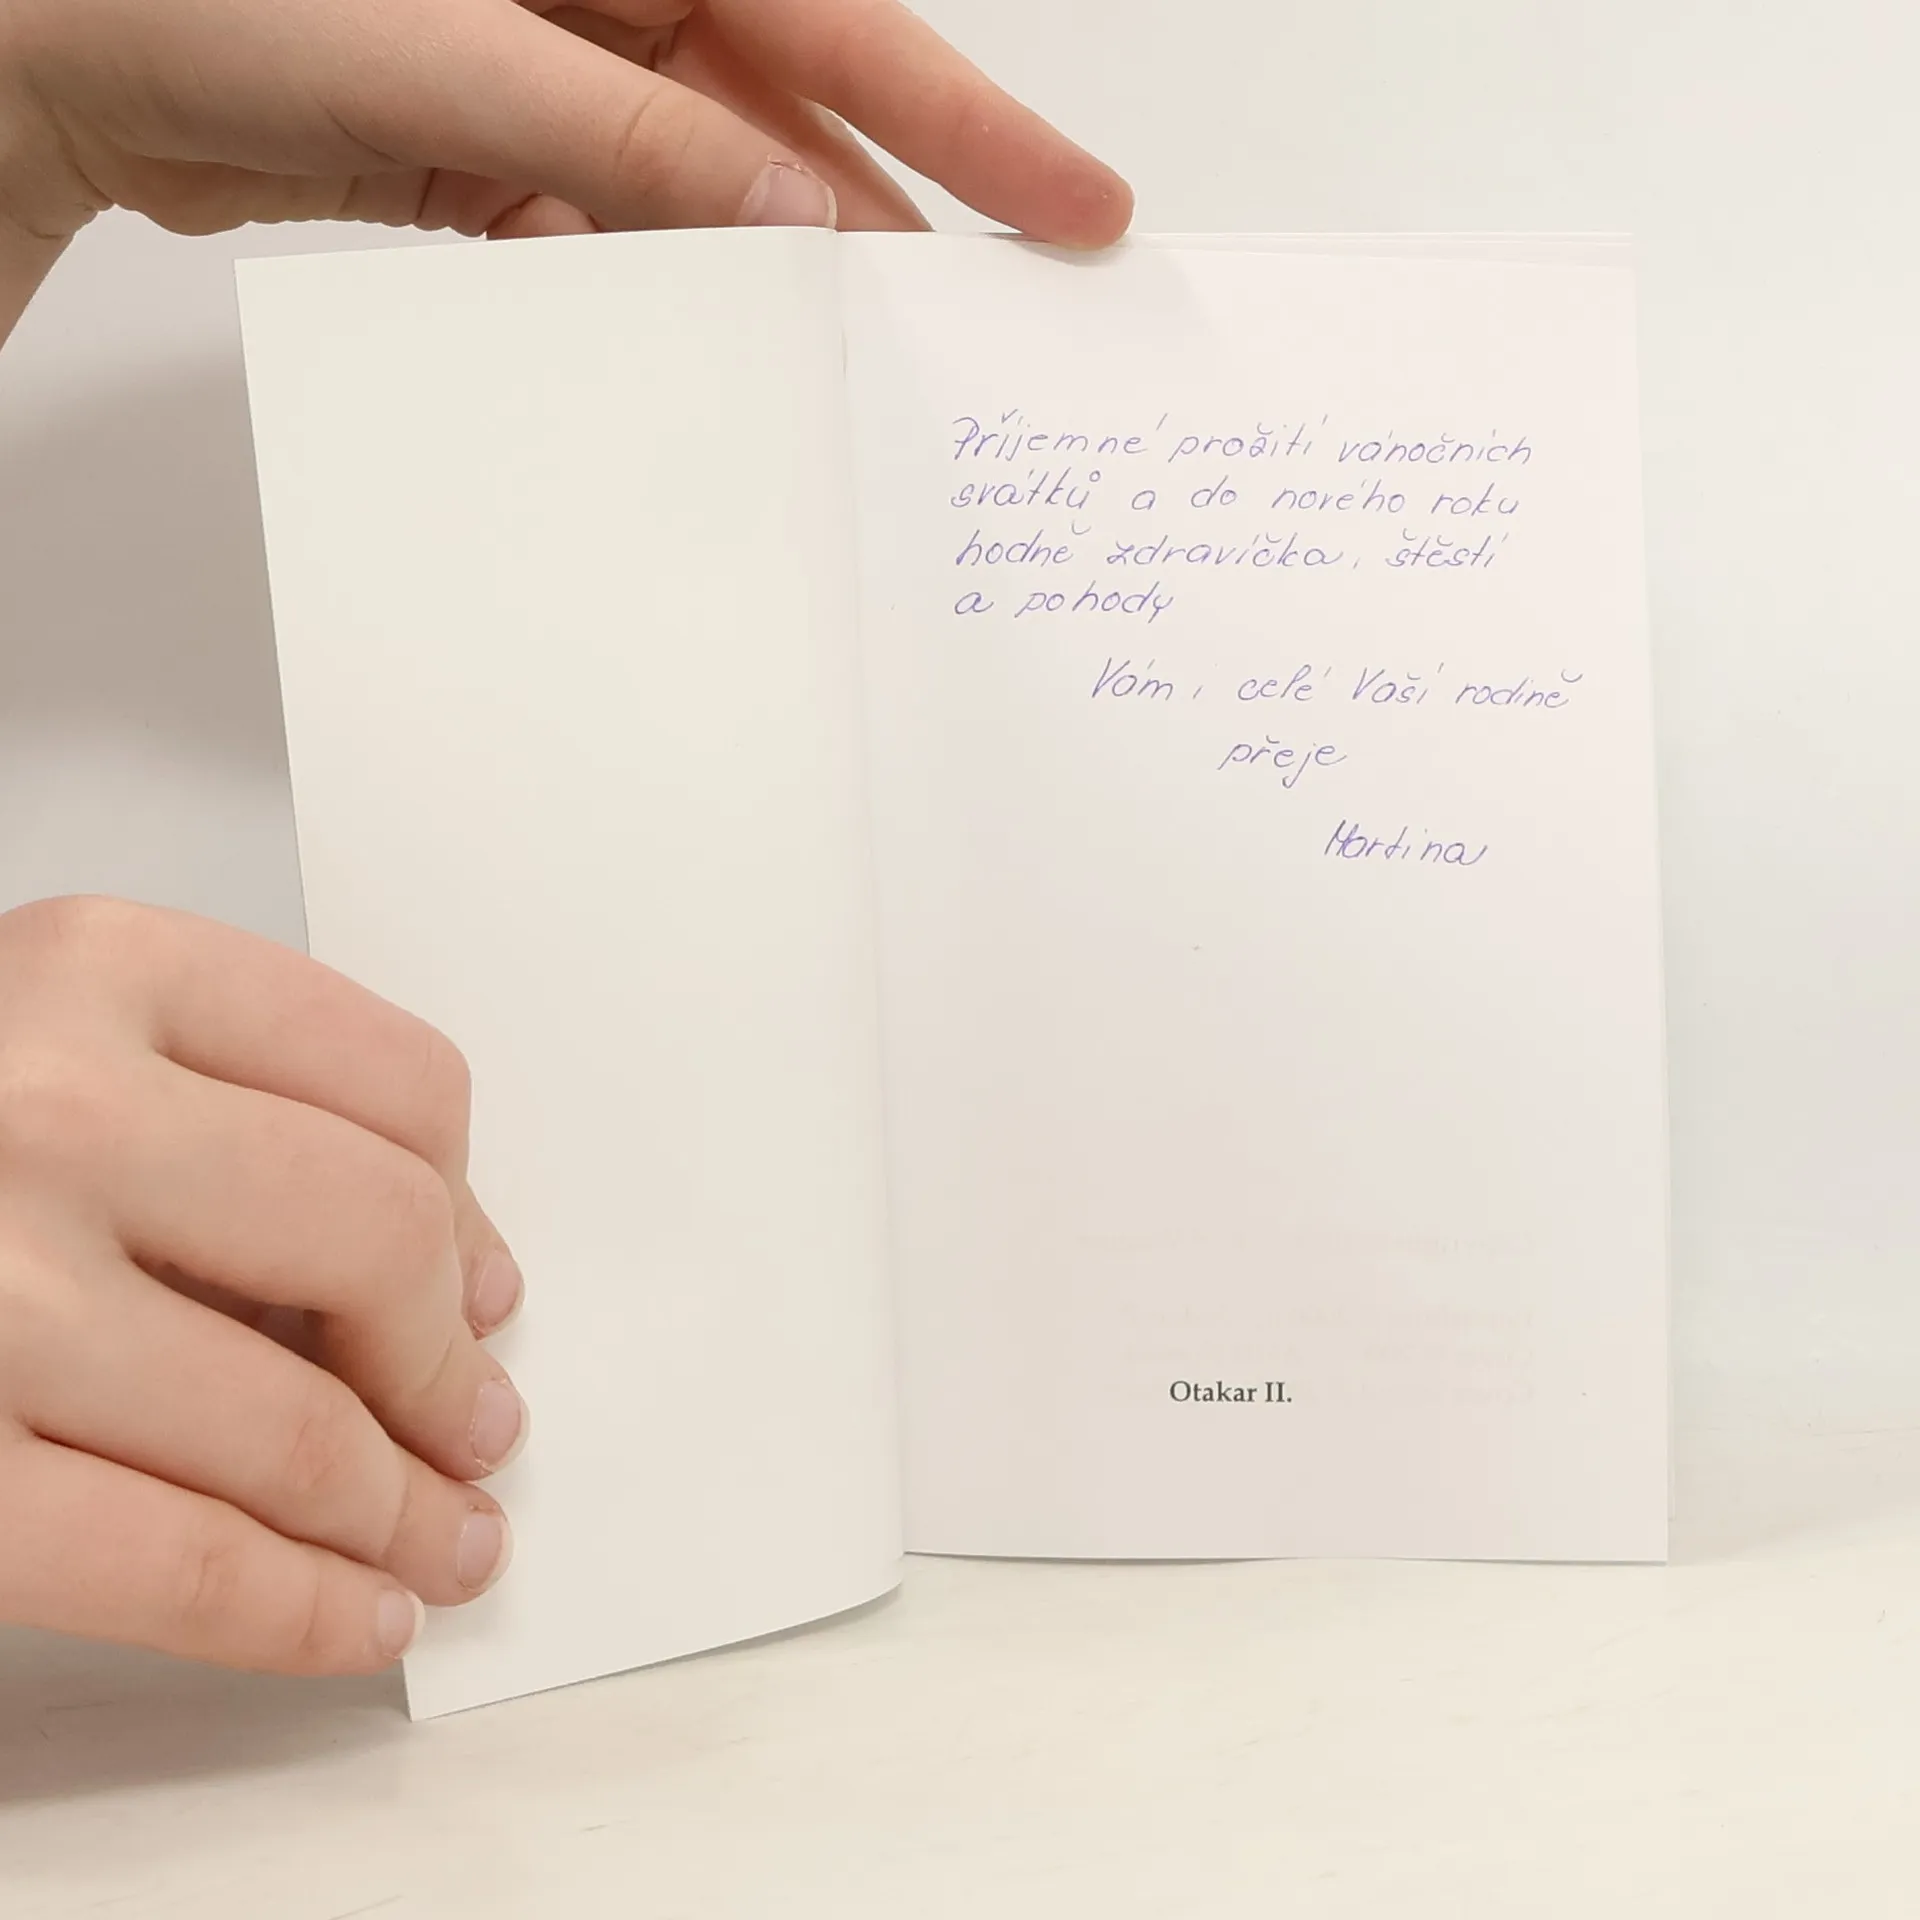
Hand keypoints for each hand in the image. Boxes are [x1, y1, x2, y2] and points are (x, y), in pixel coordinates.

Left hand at [0, 0, 1131, 250]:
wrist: (54, 46)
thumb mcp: (460, 56)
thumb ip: (636, 144)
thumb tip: (795, 220)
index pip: (845, 28)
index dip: (972, 126)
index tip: (1075, 208)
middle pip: (787, 126)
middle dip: (870, 231)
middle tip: (960, 338)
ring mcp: (548, 78)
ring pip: (697, 199)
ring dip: (741, 283)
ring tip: (807, 370)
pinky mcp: (489, 155)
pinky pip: (600, 235)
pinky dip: (621, 292)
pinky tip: (644, 340)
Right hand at [0, 898, 526, 1674]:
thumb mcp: (41, 1042)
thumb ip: (222, 1114)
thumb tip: (448, 1273)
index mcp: (94, 970)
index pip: (400, 1085)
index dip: (472, 1208)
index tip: (486, 1283)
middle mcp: (44, 1111)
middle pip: (378, 1242)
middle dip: (447, 1365)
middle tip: (475, 1423)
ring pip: (297, 1427)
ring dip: (404, 1510)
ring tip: (444, 1540)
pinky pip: (176, 1564)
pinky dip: (296, 1610)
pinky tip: (355, 1617)